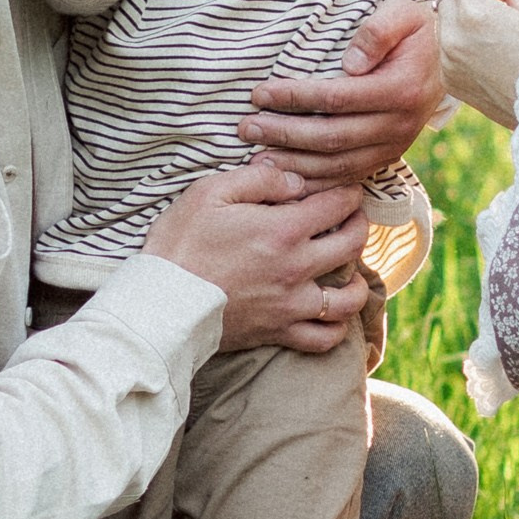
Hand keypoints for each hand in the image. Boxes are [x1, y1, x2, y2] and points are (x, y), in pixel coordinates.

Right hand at [145, 160, 371, 353]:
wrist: (159, 303)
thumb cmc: (180, 244)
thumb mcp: (210, 193)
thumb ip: (259, 179)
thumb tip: (296, 181)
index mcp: (283, 230)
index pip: (339, 205)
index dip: (348, 192)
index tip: (346, 190)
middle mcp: (297, 268)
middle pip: (353, 245)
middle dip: (359, 225)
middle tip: (352, 219)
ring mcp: (291, 305)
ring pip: (350, 298)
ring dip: (358, 281)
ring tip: (350, 271)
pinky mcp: (279, 333)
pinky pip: (325, 339)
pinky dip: (337, 327)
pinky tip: (331, 313)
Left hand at [237, 0, 445, 176]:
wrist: (452, 61)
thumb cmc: (419, 31)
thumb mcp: (403, 13)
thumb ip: (377, 31)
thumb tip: (349, 62)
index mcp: (400, 89)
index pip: (336, 98)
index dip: (294, 97)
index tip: (259, 94)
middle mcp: (398, 124)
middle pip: (331, 137)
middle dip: (283, 134)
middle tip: (246, 127)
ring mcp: (395, 146)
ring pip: (337, 165)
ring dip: (294, 165)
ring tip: (256, 159)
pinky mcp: (389, 157)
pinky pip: (348, 177)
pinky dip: (316, 183)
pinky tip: (287, 181)